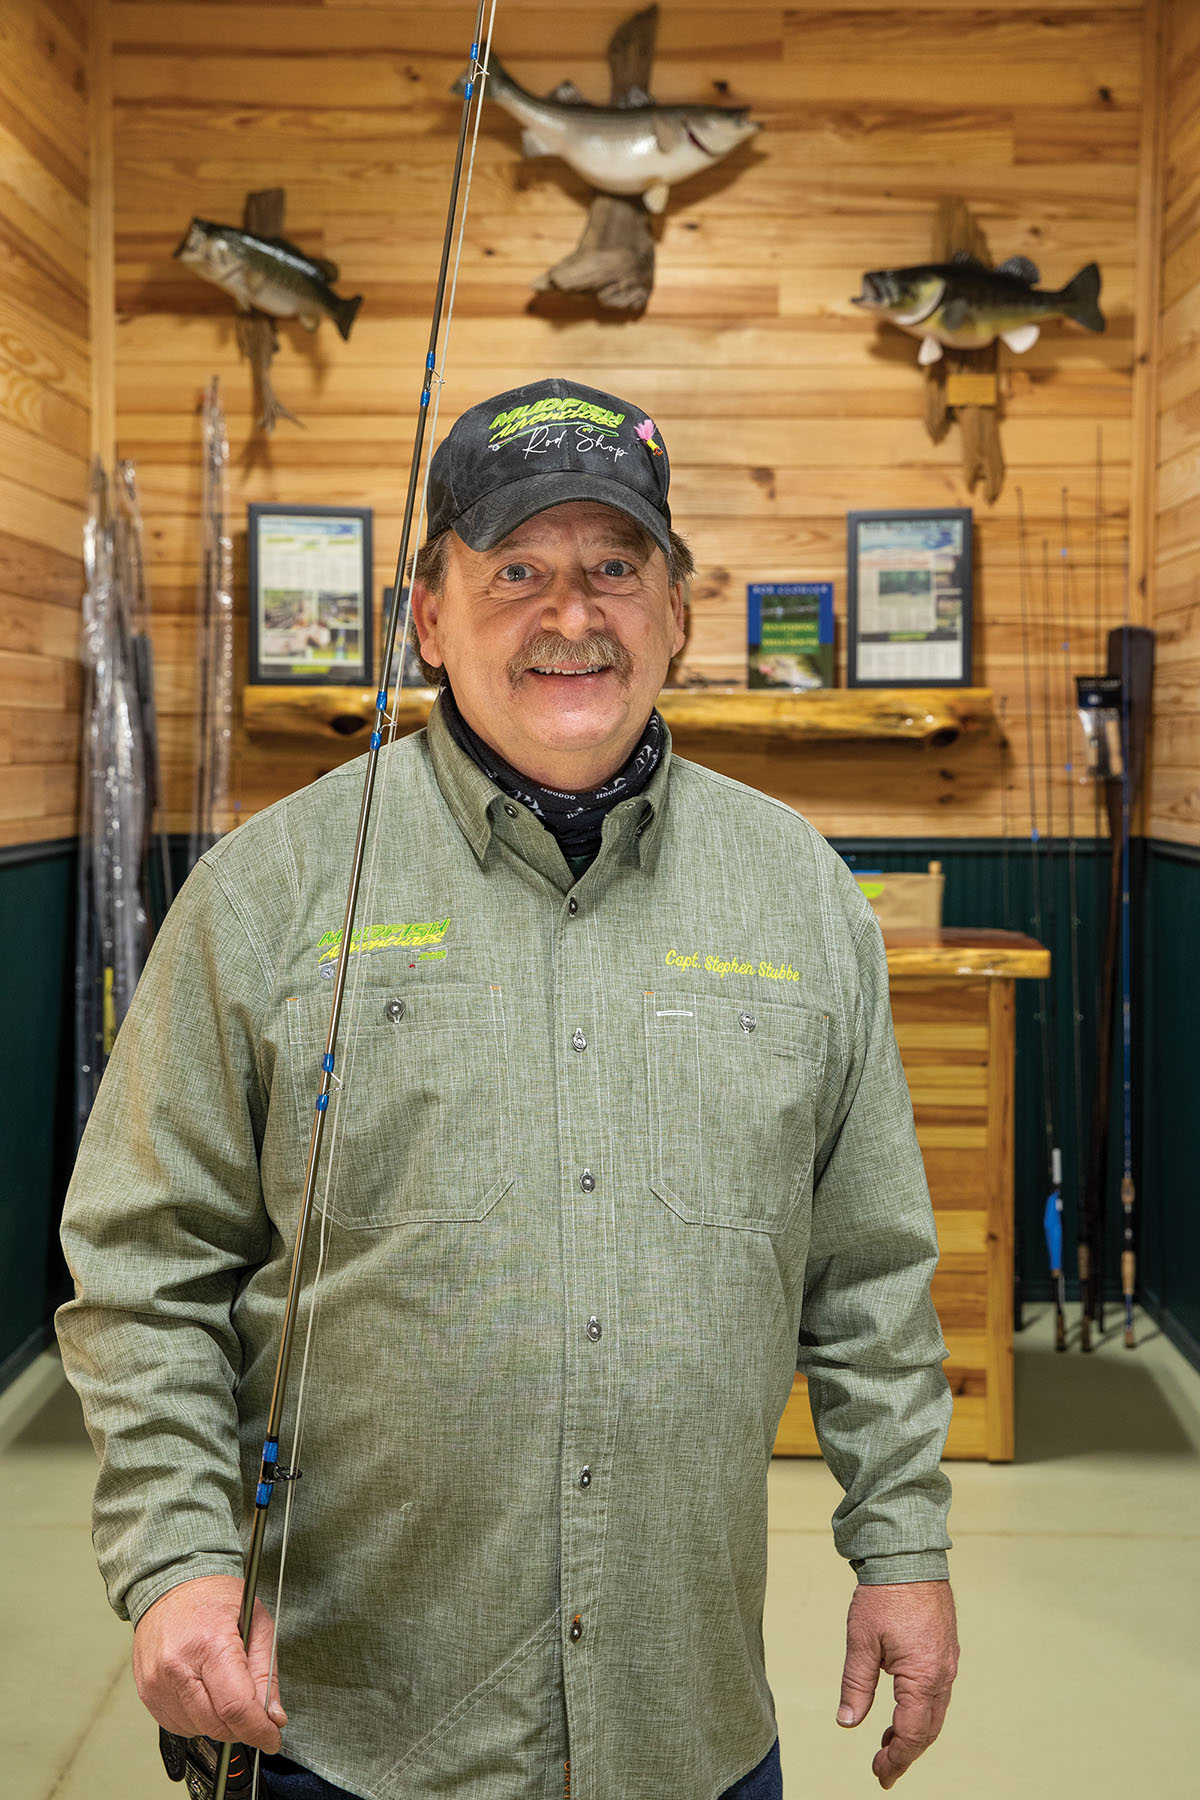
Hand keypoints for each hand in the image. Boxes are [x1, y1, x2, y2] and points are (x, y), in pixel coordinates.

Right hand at [132, 1574, 286, 1752]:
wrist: (171, 1584)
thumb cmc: (214, 1598)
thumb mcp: (257, 1622)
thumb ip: (267, 1673)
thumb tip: (274, 1717)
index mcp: (210, 1643)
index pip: (236, 1707)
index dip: (259, 1730)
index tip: (272, 1738)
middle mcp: (178, 1666)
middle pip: (216, 1725)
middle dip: (242, 1729)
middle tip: (256, 1715)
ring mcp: (157, 1682)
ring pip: (198, 1729)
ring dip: (219, 1723)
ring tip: (225, 1688)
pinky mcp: (146, 1693)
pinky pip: (179, 1724)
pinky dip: (198, 1718)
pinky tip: (205, 1691)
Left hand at [836, 1579, 958, 1788]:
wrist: (908, 1556)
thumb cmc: (883, 1595)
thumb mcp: (861, 1641)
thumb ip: (856, 1685)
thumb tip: (847, 1723)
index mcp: (922, 1678)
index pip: (911, 1735)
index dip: (895, 1760)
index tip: (880, 1776)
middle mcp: (942, 1674)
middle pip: (928, 1730)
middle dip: (906, 1753)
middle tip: (883, 1768)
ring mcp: (948, 1661)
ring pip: (935, 1712)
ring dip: (913, 1732)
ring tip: (887, 1742)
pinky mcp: (946, 1649)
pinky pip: (938, 1692)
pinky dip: (921, 1709)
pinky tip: (902, 1708)